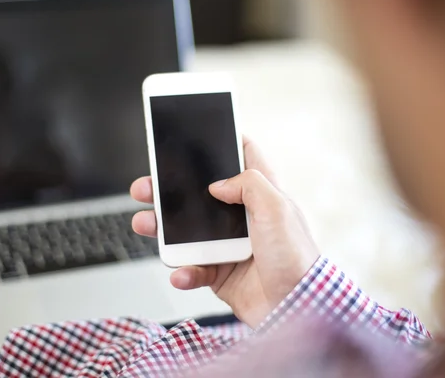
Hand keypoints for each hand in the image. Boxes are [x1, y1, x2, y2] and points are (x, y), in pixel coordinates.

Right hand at [130, 137, 319, 327]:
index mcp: (262, 196)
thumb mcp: (278, 210)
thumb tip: (218, 184)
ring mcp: (229, 246)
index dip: (225, 143)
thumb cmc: (297, 260)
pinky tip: (182, 272)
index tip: (201, 134)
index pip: (244, 158)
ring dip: (163, 229)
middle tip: (148, 186)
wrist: (296, 311)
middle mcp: (243, 218)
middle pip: (201, 195)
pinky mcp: (220, 273)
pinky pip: (193, 268)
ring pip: (187, 231)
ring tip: (146, 224)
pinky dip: (183, 271)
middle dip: (171, 190)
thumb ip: (249, 184)